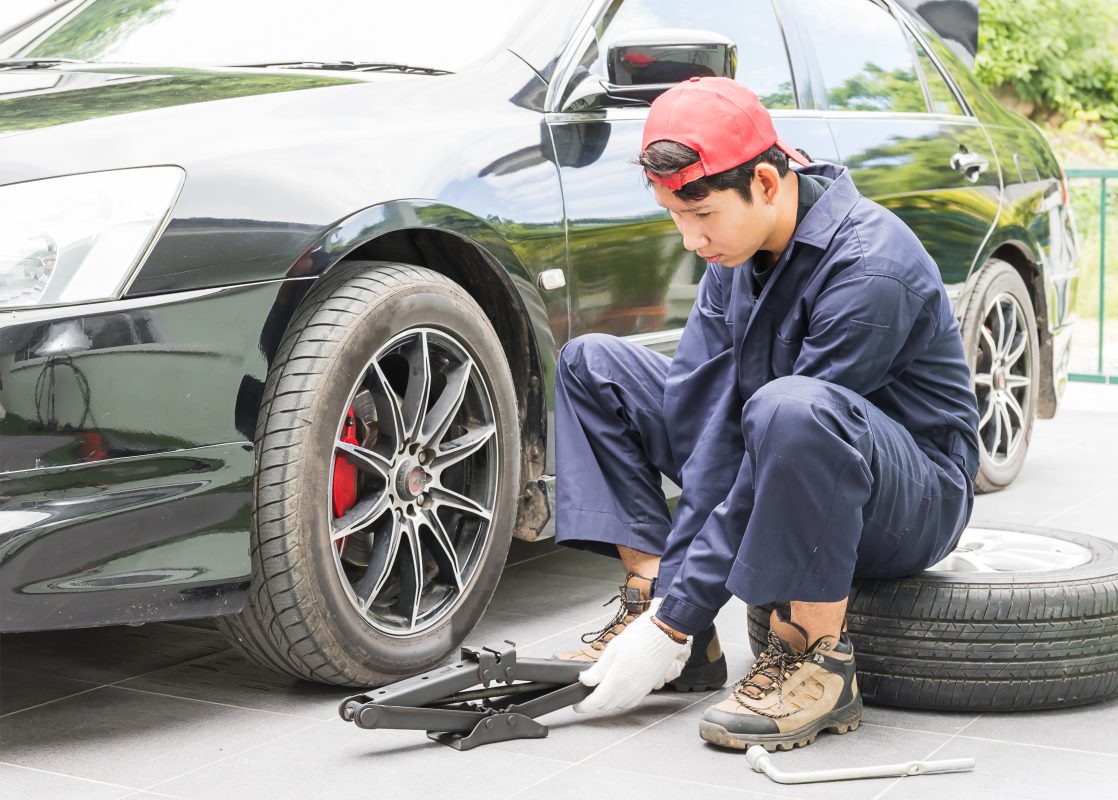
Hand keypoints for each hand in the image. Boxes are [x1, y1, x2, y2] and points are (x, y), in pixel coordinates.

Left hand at [573, 599, 691, 712]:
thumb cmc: (641, 636)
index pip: (596, 701)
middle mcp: (630, 689)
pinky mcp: (649, 687)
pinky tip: (619, 691)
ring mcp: (641, 690)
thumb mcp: (613, 649)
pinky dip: (622, 701)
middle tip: (587, 696)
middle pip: (607, 705)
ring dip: (609, 703)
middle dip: (595, 703)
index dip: (584, 706)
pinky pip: (632, 701)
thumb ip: (598, 669)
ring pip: (620, 705)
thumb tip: (585, 680)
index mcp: (618, 680)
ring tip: (602, 693)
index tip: (577, 706)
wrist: (665, 633)